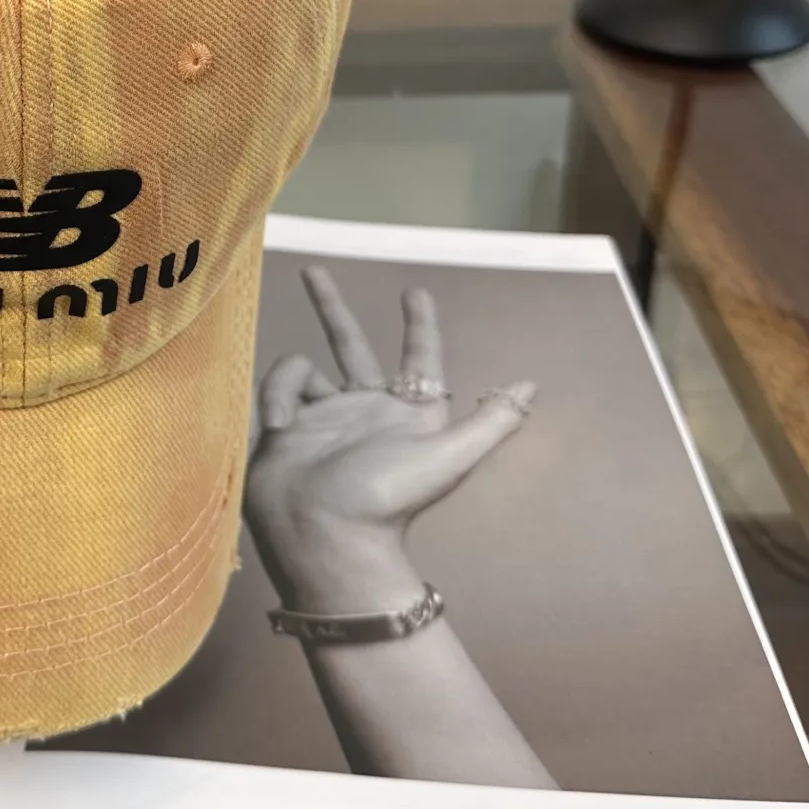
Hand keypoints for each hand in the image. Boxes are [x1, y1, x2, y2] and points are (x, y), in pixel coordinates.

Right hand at [244, 268, 533, 613]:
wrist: (322, 537)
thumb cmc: (388, 497)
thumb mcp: (447, 458)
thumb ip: (490, 420)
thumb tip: (531, 384)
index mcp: (408, 414)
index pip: (418, 359)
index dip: (421, 327)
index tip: (415, 293)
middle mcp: (365, 409)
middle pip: (350, 344)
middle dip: (332, 308)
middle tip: (315, 272)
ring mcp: (323, 417)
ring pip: (304, 369)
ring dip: (292, 378)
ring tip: (287, 421)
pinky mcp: (287, 427)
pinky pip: (280, 389)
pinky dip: (278, 399)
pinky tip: (280, 430)